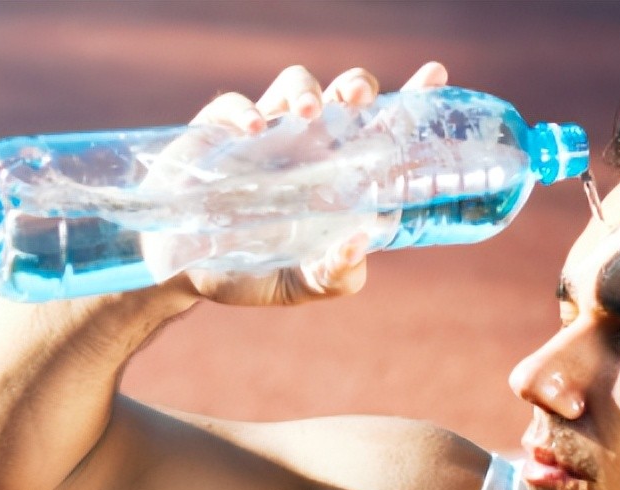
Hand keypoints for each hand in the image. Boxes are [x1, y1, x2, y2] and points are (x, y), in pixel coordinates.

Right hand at [141, 62, 448, 308]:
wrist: (183, 272)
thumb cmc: (252, 270)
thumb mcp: (300, 285)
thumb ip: (337, 275)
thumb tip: (361, 242)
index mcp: (337, 176)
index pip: (382, 131)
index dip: (411, 101)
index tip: (436, 74)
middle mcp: (307, 147)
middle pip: (344, 95)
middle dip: (357, 86)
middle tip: (358, 100)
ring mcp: (265, 136)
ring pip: (296, 84)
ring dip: (309, 90)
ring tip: (308, 111)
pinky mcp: (218, 133)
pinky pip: (234, 105)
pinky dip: (245, 109)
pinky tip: (253, 130)